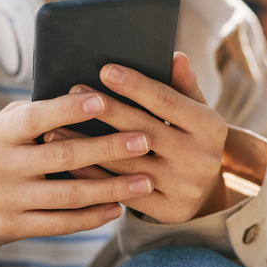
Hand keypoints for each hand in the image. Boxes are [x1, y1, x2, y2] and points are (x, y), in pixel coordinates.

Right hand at [0, 91, 158, 244]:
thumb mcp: (4, 126)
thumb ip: (39, 114)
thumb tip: (91, 94)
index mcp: (0, 132)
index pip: (37, 117)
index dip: (69, 109)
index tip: (105, 100)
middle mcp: (0, 165)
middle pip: (63, 156)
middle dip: (108, 148)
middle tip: (145, 140)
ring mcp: (6, 199)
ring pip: (68, 195)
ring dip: (111, 188)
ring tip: (146, 181)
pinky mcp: (12, 227)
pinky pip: (59, 223)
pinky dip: (91, 217)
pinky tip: (117, 208)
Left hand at [46, 53, 229, 223]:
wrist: (206, 193)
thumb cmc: (191, 139)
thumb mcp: (195, 112)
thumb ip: (183, 86)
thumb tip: (174, 56)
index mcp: (210, 127)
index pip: (167, 101)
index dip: (135, 86)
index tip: (105, 69)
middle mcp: (200, 158)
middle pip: (143, 130)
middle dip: (106, 110)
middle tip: (74, 93)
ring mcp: (184, 187)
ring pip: (127, 164)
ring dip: (88, 145)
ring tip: (57, 128)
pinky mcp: (168, 211)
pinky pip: (122, 191)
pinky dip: (94, 176)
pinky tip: (70, 161)